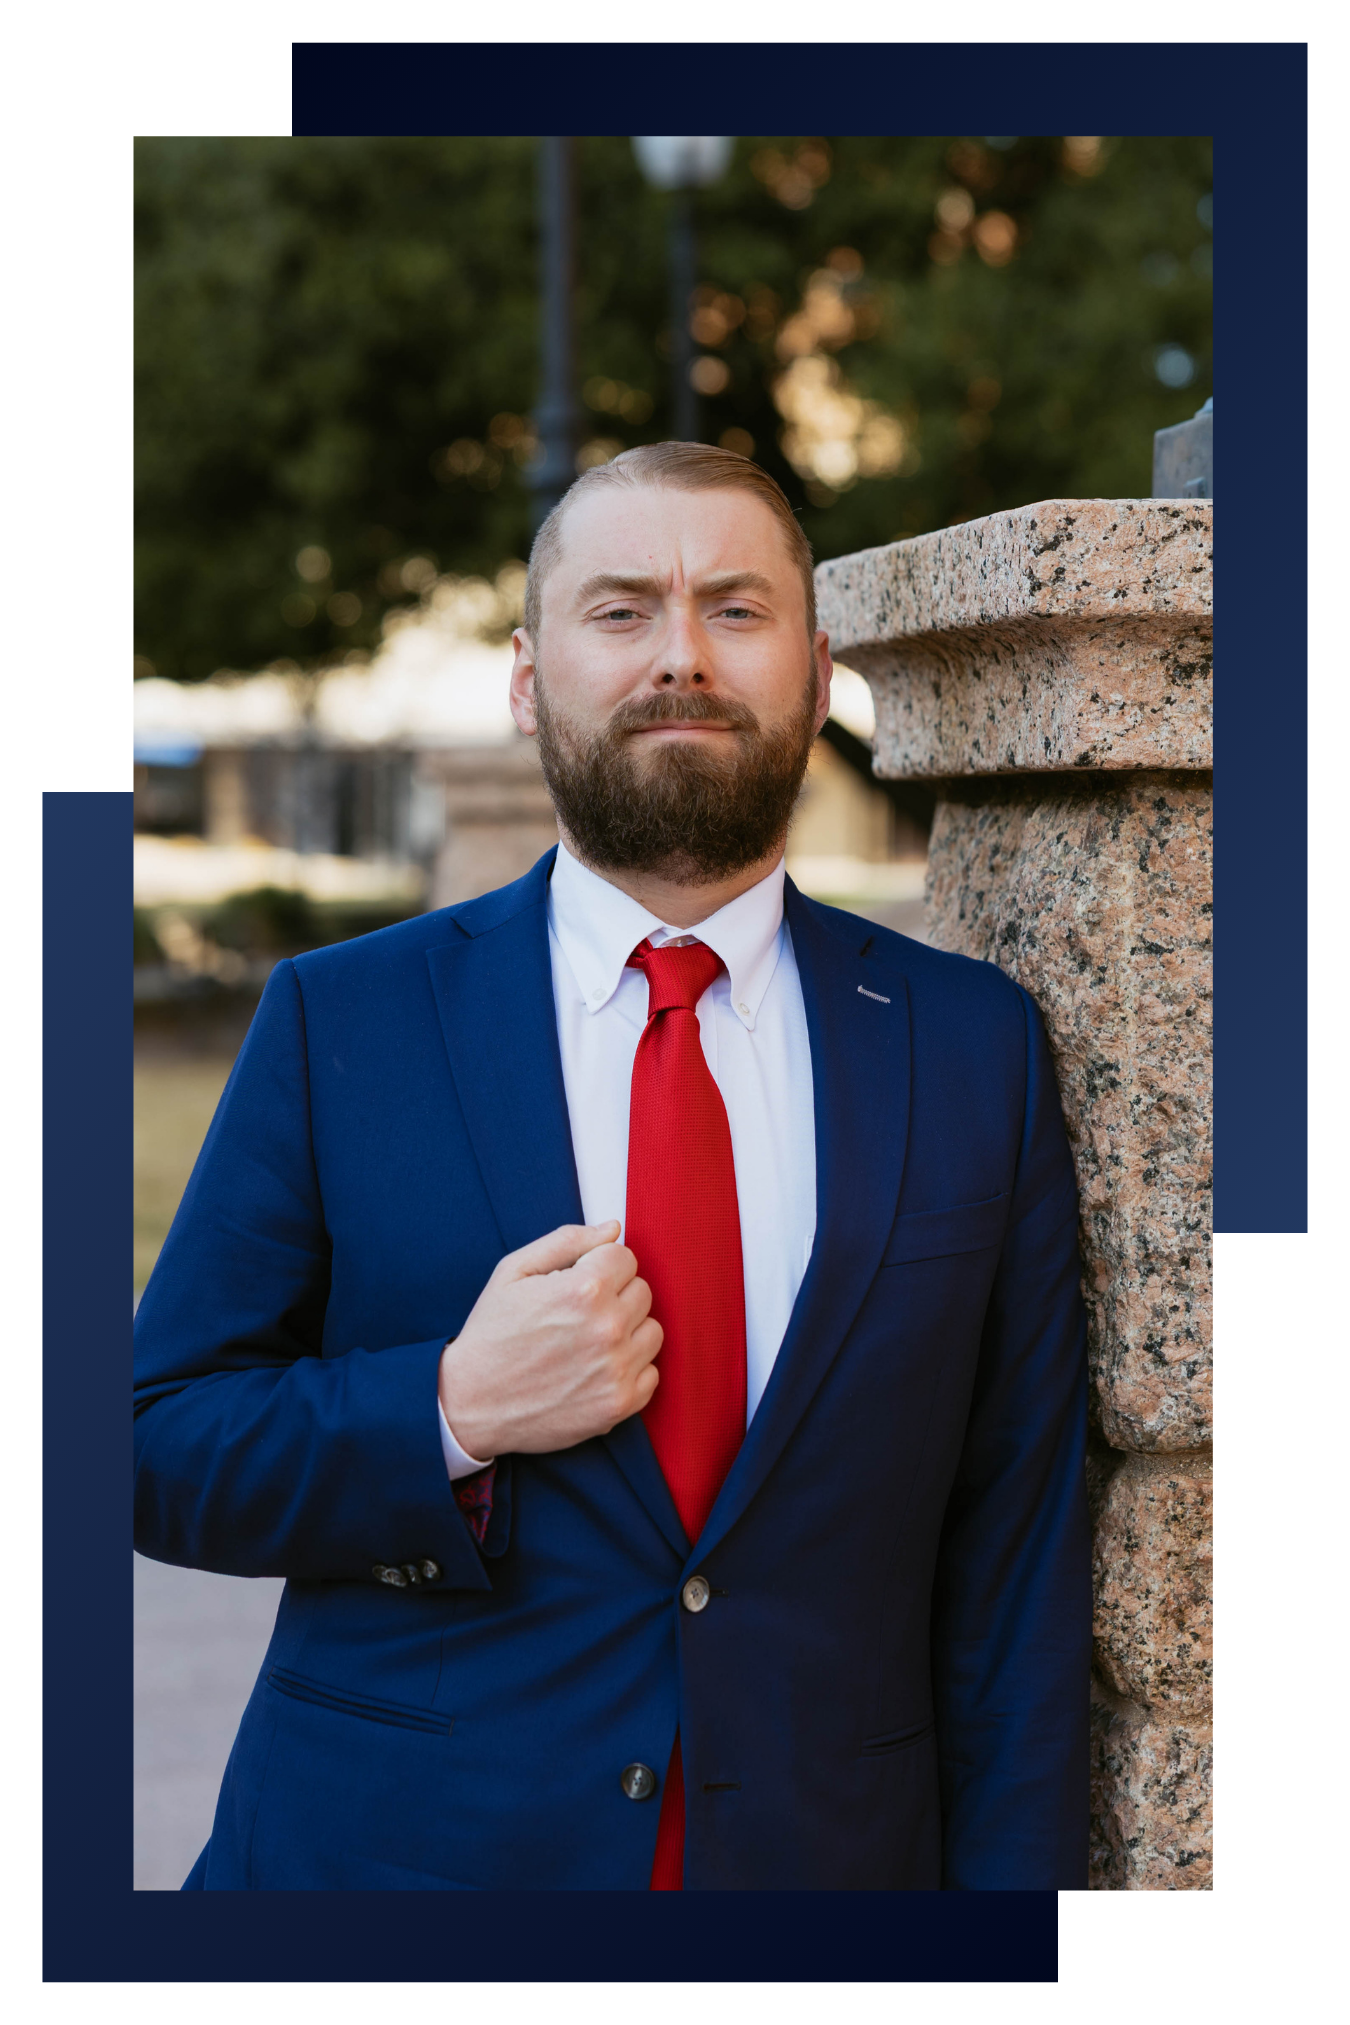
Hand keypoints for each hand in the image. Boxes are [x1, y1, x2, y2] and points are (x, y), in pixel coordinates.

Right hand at [437, 1222, 661, 1459]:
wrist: (471, 1403)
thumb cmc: (491, 1334)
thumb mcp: (513, 1272)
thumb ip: (567, 1241)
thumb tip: (613, 1228)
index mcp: (584, 1288)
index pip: (625, 1257)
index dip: (598, 1266)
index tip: (576, 1284)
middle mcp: (607, 1327)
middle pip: (642, 1291)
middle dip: (614, 1296)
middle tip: (577, 1315)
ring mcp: (617, 1369)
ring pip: (652, 1330)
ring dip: (627, 1332)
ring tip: (589, 1342)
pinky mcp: (620, 1404)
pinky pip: (651, 1373)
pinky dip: (630, 1370)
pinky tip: (596, 1370)